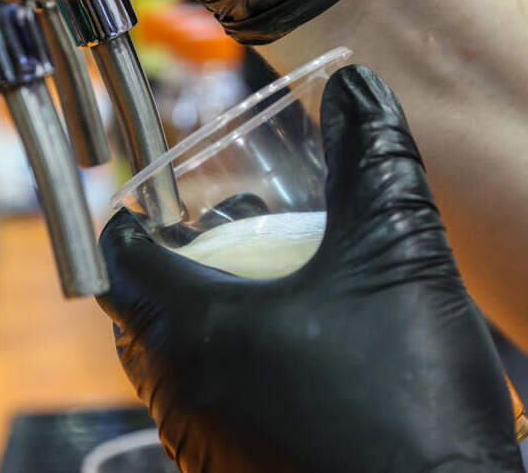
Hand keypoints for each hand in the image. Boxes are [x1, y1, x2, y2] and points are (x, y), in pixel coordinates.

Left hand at [97, 66, 524, 471]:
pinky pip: (213, 411)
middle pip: (143, 315)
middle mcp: (182, 395)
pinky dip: (233, 372)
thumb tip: (358, 91)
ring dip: (208, 320)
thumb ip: (374, 163)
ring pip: (177, 368)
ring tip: (275, 291)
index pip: (119, 265)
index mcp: (193, 331)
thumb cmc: (408, 400)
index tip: (156, 209)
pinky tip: (302, 360)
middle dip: (180, 267)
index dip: (131, 226)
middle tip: (233, 238)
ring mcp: (206, 446)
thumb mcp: (398, 257)